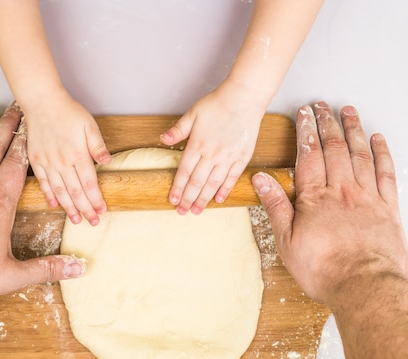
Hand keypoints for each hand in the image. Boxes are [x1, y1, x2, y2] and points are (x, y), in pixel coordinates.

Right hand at [25, 88, 110, 225]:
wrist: (42, 102)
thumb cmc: (67, 111)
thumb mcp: (89, 125)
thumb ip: (98, 146)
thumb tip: (108, 161)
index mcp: (78, 155)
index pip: (89, 183)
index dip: (95, 199)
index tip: (101, 210)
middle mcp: (62, 162)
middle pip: (76, 191)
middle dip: (85, 209)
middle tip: (92, 222)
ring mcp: (48, 163)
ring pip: (60, 191)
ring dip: (69, 207)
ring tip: (76, 220)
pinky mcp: (36, 160)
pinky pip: (44, 182)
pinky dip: (49, 195)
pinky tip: (55, 205)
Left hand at [160, 80, 263, 214]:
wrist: (244, 98)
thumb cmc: (218, 103)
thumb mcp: (193, 114)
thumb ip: (178, 130)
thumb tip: (163, 139)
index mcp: (197, 145)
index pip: (184, 172)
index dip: (177, 188)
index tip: (172, 200)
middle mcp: (212, 154)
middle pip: (197, 182)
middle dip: (188, 198)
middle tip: (182, 212)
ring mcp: (228, 157)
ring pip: (213, 184)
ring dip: (204, 199)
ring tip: (196, 211)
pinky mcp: (242, 157)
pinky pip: (231, 178)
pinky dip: (224, 190)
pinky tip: (218, 199)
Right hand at [252, 102, 407, 303]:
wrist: (365, 287)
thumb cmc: (324, 270)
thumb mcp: (287, 241)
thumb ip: (276, 207)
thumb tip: (261, 180)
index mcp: (315, 198)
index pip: (309, 154)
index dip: (306, 130)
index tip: (303, 114)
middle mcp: (342, 191)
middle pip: (334, 147)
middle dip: (327, 122)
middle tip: (322, 105)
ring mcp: (367, 197)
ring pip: (360, 154)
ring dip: (353, 130)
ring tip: (348, 112)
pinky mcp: (388, 208)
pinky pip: (386, 173)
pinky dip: (382, 153)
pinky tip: (378, 140)